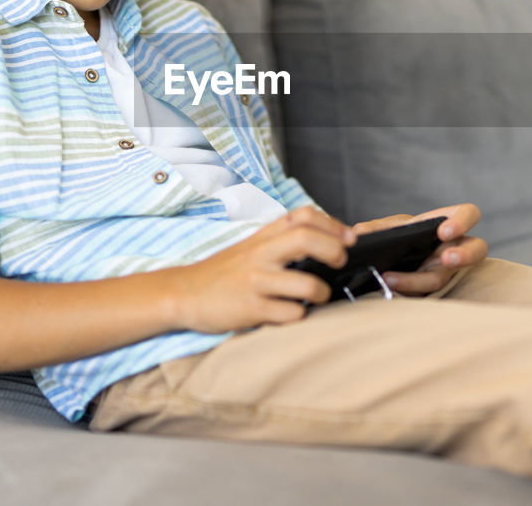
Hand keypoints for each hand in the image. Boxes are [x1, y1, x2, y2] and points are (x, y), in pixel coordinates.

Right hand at [171, 207, 356, 333]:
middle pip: (307, 239)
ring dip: (321, 292)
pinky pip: (290, 313)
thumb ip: (282, 240)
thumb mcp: (251, 246)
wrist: (183, 293)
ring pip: (305, 283)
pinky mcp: (250, 308)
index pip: (303, 216)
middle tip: (340, 262)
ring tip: (319, 296)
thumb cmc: (224, 272)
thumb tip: (328, 240)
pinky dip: (299, 315)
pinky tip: (292, 313)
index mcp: (263, 236)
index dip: (332, 223)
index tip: (348, 237)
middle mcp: (260, 254)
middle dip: (334, 250)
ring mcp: (255, 281)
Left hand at [353, 203, 487, 296]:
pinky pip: (420, 294)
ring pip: (441, 279)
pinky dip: (399, 290)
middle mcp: (452, 248)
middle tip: (446, 259)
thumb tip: (359, 233)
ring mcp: (443, 272)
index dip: (463, 222)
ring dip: (416, 280)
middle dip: (464, 255)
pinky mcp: (428, 291)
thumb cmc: (400, 238)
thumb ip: (377, 228)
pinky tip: (382, 287)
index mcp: (447, 224)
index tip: (444, 232)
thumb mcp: (391, 229)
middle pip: (476, 249)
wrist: (389, 263)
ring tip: (390, 280)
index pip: (468, 214)